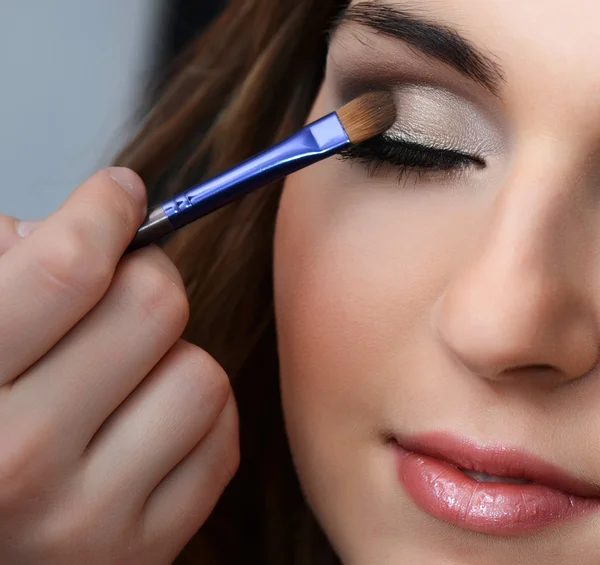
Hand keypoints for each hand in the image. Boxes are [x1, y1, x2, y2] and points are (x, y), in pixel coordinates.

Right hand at [0, 169, 238, 564]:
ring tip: (127, 376)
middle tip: (125, 286)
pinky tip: (148, 423)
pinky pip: (221, 436)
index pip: (67, 268)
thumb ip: (11, 269)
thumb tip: (109, 210)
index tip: (120, 195)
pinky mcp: (143, 550)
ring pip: (200, 372)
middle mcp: (18, 462)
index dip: (106, 210)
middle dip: (146, 276)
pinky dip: (196, 416)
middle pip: (155, 304)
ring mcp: (87, 518)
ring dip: (172, 357)